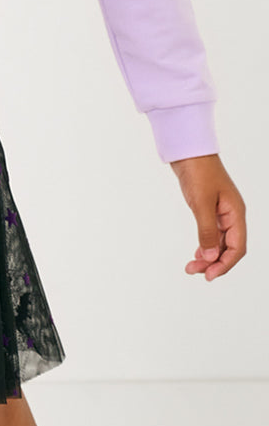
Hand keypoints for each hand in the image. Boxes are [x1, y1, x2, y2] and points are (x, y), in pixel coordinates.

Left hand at [170, 154, 245, 280]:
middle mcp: (231, 214)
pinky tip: (198, 252)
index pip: (237, 247)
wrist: (188, 150)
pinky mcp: (209, 207)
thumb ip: (207, 231)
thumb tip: (211, 257)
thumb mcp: (201, 203)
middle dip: (214, 262)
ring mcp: (221, 211)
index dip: (225, 264)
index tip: (209, 276)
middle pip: (229, 247)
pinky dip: (206, 244)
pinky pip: (212, 232)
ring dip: (208, 255)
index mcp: (236, 213)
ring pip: (219, 241)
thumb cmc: (198, 172)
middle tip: (194, 271)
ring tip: (192, 266)